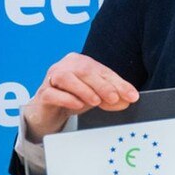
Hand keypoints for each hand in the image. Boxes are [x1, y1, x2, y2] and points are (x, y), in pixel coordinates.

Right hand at [22, 52, 138, 139]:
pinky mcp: (42, 94)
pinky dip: (66, 98)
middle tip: (114, 98)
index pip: (102, 70)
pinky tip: (77, 104)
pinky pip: (52, 93)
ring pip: (66, 78)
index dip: (118, 83)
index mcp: (80, 62)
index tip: (132, 96)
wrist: (50, 112)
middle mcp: (65, 66)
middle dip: (102, 85)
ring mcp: (51, 79)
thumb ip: (112, 96)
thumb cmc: (74, 98)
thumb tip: (129, 99)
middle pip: (84, 70)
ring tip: (96, 101)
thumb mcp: (96, 96)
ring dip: (84, 90)